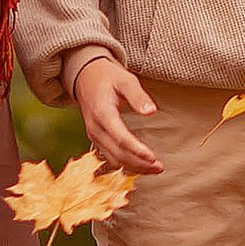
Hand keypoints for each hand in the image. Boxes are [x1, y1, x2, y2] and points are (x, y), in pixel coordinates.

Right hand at [73, 53, 162, 178]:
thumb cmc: (108, 77)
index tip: (153, 157)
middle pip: (117, 153)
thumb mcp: (125, 79)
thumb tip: (151, 112)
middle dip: (139, 163)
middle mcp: (95, 128)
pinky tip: (140, 165)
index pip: (120, 138)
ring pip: (113, 159)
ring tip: (155, 168)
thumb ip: (138, 96)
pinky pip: (110, 157)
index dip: (137, 150)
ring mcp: (94, 135)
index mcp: (102, 113)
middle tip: (160, 167)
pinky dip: (125, 164)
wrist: (85, 77)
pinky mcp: (96, 139)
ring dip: (134, 166)